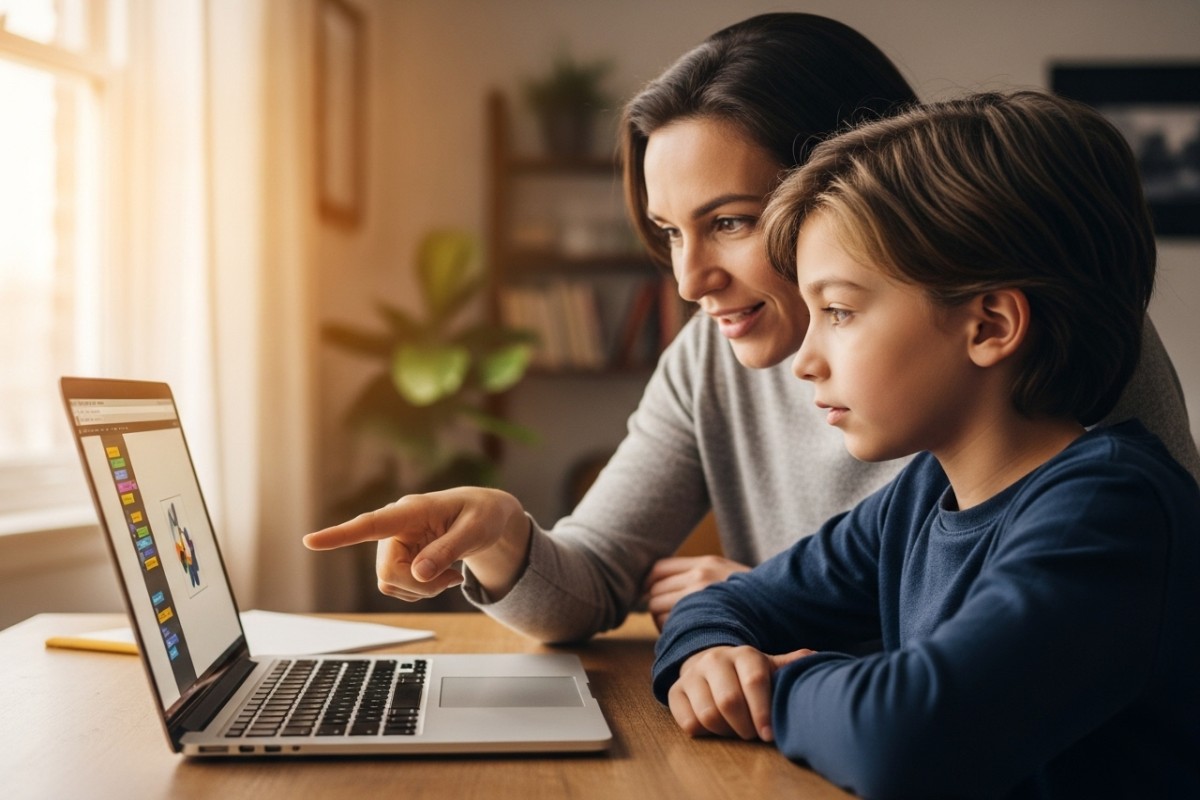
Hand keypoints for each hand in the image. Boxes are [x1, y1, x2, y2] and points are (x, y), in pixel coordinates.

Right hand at [302, 487, 530, 601]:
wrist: (487, 516)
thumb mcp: (475, 532)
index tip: (311, 541)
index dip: (341, 535)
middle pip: (387, 571)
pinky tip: (443, 576)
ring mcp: (395, 544)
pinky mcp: (399, 559)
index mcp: (412, 510)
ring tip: (451, 574)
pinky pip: (398, 587)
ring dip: (422, 590)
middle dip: (419, 585)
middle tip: (453, 579)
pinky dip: (421, 591)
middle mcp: (396, 526)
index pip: (371, 524)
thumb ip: (447, 550)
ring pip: (390, 583)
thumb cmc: (482, 515)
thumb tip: (418, 574)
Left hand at [643, 556, 750, 630]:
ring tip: (679, 629)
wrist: (780, 613)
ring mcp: (701, 598)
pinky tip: (686, 638)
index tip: (657, 597)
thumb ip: (697, 575)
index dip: (651, 585)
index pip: (657, 570)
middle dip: (656, 607)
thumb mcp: (726, 574)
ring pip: (657, 611)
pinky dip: (670, 634)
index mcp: (706, 562)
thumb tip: (655, 585)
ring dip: (662, 622)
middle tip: (669, 619)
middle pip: (654, 592)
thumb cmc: (749, 601)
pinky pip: (669, 627)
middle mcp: (701, 575)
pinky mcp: (702, 620)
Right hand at [667, 646, 814, 741]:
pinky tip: (716, 727)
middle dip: (745, 727)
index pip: (753, 681)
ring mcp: (691, 675)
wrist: (708, 662)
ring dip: (725, 731)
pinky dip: (705, 732)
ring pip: (708, 715)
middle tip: (753, 735)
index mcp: (743, 654)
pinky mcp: (675, 692)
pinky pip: (688, 722)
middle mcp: (714, 660)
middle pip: (729, 702)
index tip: (769, 735)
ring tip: (736, 730)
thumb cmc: (746, 672)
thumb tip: (816, 658)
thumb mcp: (768, 666)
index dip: (762, 711)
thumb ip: (789, 665)